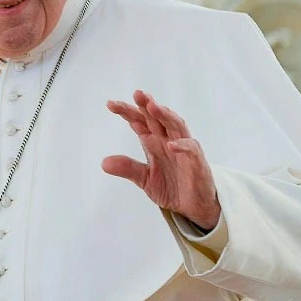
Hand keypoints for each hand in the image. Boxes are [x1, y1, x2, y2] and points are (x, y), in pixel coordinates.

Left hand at [102, 90, 220, 230]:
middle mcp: (168, 140)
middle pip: (156, 118)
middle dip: (146, 105)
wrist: (192, 206)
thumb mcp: (145, 179)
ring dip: (165, 115)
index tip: (111, 104)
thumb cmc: (171, 186)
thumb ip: (128, 168)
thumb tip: (104, 163)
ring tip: (153, 106)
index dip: (127, 111)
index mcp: (153, 141)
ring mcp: (183, 149)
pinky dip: (182, 145)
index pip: (139, 121)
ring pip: (175, 125)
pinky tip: (170, 144)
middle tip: (137, 93)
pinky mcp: (196, 161)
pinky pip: (191, 149)